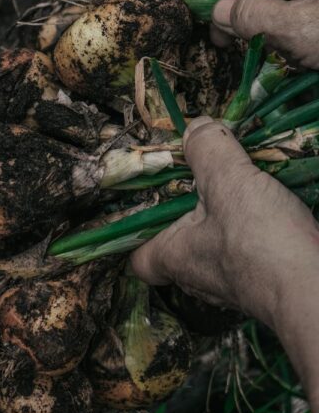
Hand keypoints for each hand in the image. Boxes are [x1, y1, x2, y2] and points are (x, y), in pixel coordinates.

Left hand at [130, 117, 318, 411]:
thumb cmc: (262, 245)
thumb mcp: (229, 182)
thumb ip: (208, 151)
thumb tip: (195, 128)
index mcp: (173, 256)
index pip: (139, 259)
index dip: (139, 235)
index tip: (151, 203)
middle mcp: (198, 277)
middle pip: (179, 246)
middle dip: (189, 215)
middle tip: (205, 182)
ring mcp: (234, 284)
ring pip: (218, 249)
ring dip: (228, 221)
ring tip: (244, 189)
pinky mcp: (267, 283)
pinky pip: (252, 254)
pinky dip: (259, 233)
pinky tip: (274, 211)